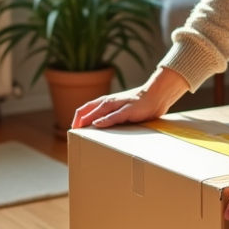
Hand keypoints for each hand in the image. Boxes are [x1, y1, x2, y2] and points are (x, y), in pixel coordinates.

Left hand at [71, 66, 189, 128]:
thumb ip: (109, 115)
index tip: (73, 128)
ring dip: (88, 119)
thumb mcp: (120, 109)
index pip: (86, 107)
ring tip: (80, 128)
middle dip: (79, 120)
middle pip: (88, 108)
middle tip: (73, 132)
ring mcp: (119, 104)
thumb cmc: (138, 105)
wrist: (156, 96)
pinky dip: (106, 119)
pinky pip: (115, 115)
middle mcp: (110, 101)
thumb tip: (97, 126)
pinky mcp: (129, 109)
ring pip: (99, 110)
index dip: (77, 117)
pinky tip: (98, 125)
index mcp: (107, 101)